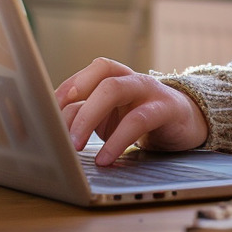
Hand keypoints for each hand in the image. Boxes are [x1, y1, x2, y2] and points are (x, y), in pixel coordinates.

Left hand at [54, 57, 207, 165]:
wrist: (187, 123)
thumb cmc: (140, 119)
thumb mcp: (111, 117)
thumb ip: (86, 116)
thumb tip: (51, 132)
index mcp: (116, 77)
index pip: (88, 73)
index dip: (66, 89)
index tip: (45, 112)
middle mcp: (132, 78)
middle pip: (101, 76)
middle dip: (76, 106)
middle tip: (59, 136)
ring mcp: (151, 90)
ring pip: (116, 89)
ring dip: (90, 117)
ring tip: (77, 147)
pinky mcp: (167, 109)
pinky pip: (139, 119)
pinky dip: (118, 140)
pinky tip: (106, 158)